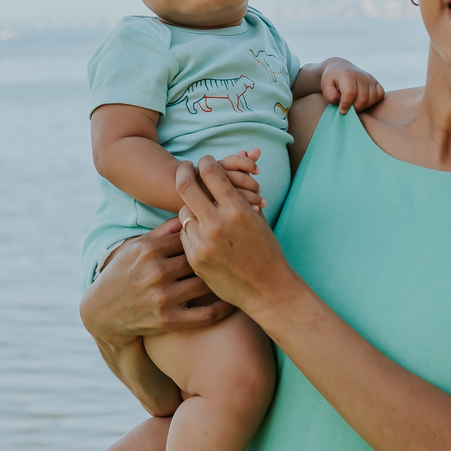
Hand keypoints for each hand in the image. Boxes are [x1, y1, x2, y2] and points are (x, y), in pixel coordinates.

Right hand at [80, 220, 234, 344]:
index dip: (206, 233)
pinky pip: (205, 314)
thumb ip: (163, 231)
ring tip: (235, 273)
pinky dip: (222, 308)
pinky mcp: (168, 320)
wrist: (103, 312)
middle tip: (235, 252)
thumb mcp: (136, 248)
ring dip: (221, 279)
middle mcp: (156, 272)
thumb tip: (189, 209)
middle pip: (199, 257)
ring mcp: (162, 297)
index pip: (189, 234)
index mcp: (149, 250)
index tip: (222, 232)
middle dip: (216, 254)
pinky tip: (231, 301)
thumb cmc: (122, 274)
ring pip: (205, 283)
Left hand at [175, 156, 297, 320]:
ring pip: (183, 211)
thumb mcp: (257, 218)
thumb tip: (228, 168)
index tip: (205, 161)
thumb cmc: (266, 251)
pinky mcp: (195, 259)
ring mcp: (203, 242)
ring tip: (198, 205)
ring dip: (190, 205)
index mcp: (237, 209)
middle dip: (184, 171)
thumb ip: (240, 194)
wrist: (267, 289)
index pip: (210, 172)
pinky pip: (185, 234)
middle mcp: (217, 224)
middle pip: (186, 185)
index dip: (206, 162)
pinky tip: (200, 230)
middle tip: (185, 166)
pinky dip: (191, 229)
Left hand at [320, 61, 384, 115]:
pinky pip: (380, 95)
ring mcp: (369, 78)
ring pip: (372, 98)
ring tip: (355, 105)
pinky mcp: (375, 81)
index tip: (342, 110)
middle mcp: (360, 75)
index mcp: (347, 75)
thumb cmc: (331, 80)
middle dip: (355, 108)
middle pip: (362, 98)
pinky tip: (364, 101)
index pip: (350, 93)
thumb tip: (342, 104)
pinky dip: (373, 101)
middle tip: (348, 109)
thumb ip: (331, 97)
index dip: (346, 104)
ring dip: (363, 106)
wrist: (340, 68)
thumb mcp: (325, 87)